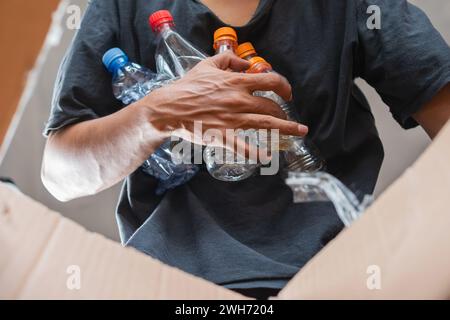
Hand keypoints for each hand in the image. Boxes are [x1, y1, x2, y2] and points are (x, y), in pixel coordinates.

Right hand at [143, 52, 307, 146]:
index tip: (287, 92)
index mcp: (237, 82)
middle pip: (272, 106)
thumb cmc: (187, 86)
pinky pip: (245, 148)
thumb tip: (247, 64)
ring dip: (287, 128)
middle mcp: (240, 101)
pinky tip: (268, 157)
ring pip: (268, 124)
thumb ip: (230, 61)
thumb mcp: (208, 65)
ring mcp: (234, 120)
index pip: (271, 80)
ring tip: (300, 132)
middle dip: (285, 111)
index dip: (284, 86)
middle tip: (288, 116)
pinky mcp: (225, 136)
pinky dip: (257, 154)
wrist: (169, 109)